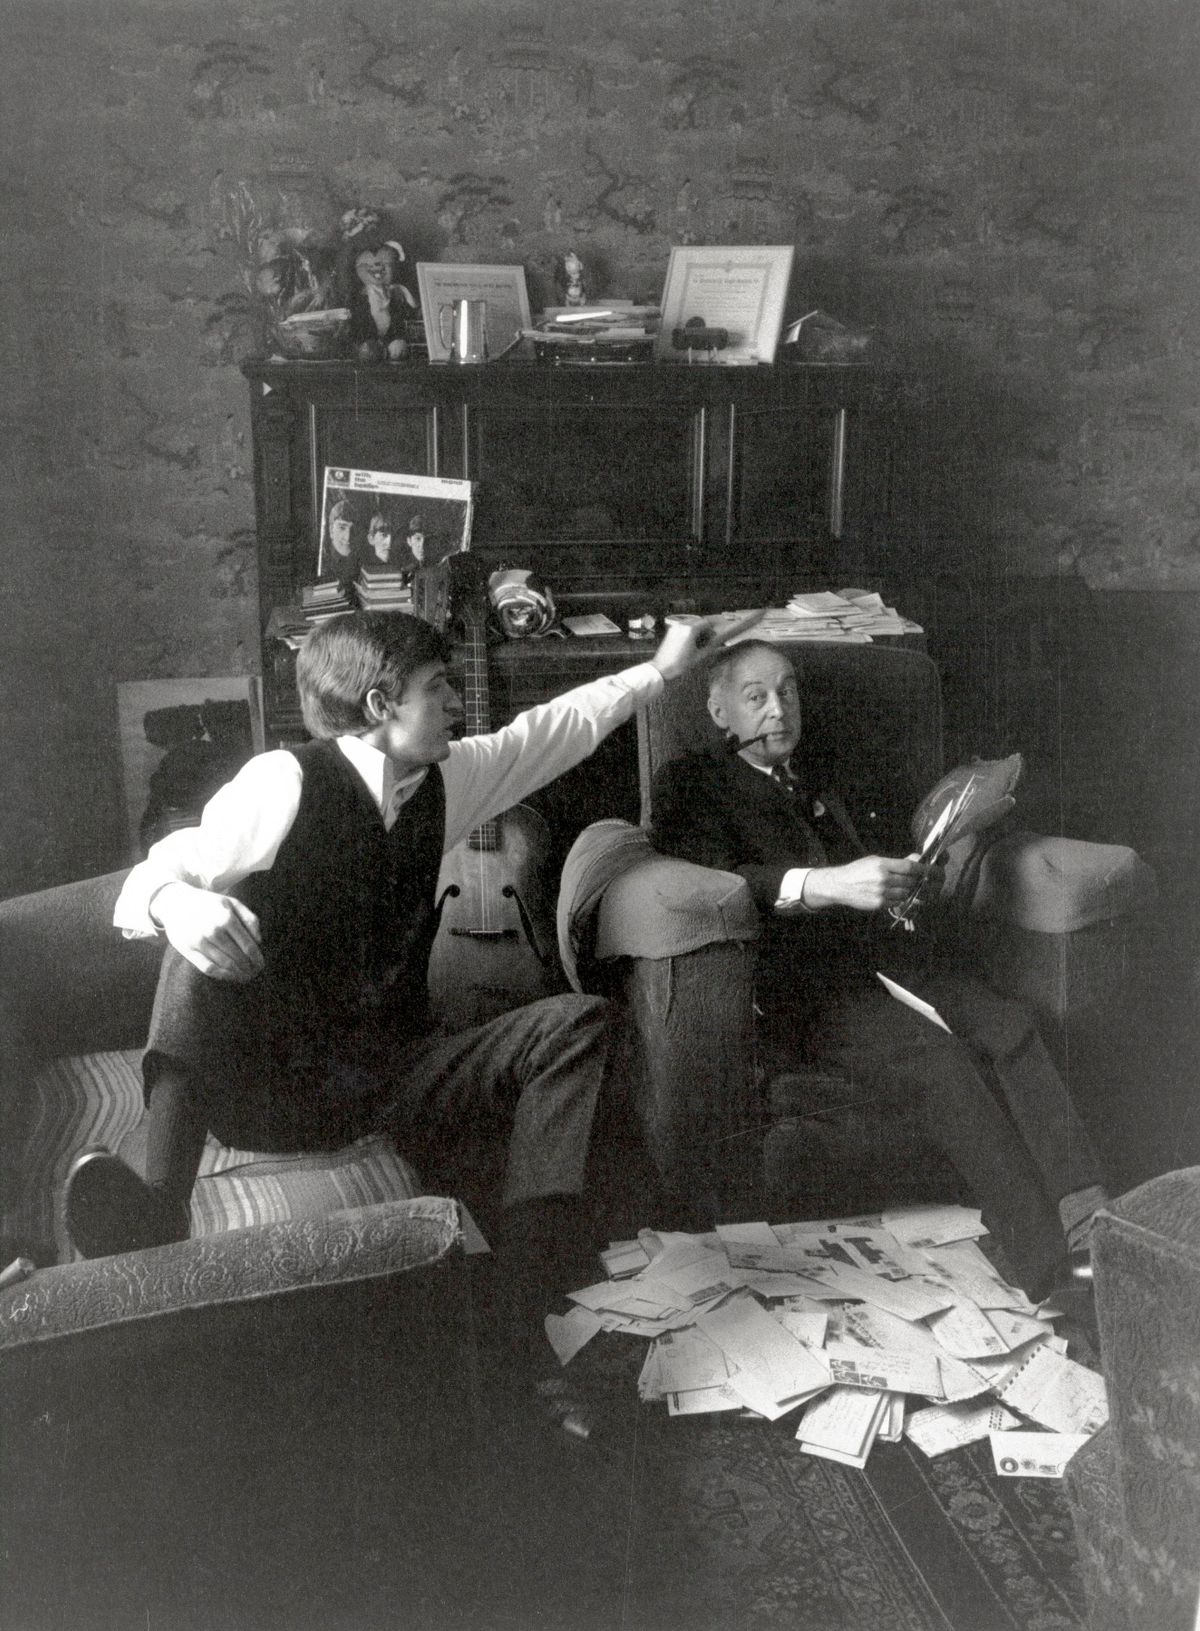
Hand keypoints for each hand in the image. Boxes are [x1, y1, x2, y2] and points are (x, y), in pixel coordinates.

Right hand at [152, 882, 264, 981]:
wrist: (176, 902)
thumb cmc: (209, 903)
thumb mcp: (232, 902)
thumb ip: (250, 919)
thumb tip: (259, 941)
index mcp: (227, 918)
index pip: (247, 945)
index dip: (256, 958)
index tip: (261, 965)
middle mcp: (214, 930)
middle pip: (238, 957)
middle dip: (249, 968)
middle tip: (254, 973)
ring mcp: (200, 941)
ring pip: (225, 964)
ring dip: (238, 974)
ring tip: (245, 977)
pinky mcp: (188, 950)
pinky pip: (208, 968)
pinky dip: (222, 975)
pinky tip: (229, 976)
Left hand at [650, 609, 765, 680]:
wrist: (660, 670)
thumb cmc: (680, 665)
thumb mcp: (699, 657)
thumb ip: (710, 646)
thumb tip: (718, 641)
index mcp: (690, 629)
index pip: (707, 623)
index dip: (714, 629)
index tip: (717, 637)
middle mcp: (682, 625)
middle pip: (699, 622)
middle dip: (706, 630)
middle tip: (710, 641)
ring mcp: (675, 628)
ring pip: (692, 624)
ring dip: (698, 631)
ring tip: (701, 644)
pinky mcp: (670, 632)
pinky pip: (684, 628)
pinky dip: (690, 632)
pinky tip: (692, 644)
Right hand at [802, 854, 930, 913]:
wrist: (839, 885)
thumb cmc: (858, 870)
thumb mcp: (875, 860)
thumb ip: (896, 862)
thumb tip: (916, 859)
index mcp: (882, 865)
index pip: (910, 867)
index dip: (924, 870)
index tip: (933, 871)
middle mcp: (882, 879)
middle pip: (910, 881)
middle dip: (918, 881)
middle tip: (922, 880)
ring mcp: (881, 893)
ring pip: (906, 893)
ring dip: (909, 891)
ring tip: (904, 887)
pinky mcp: (879, 904)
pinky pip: (898, 902)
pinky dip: (900, 899)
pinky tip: (895, 894)